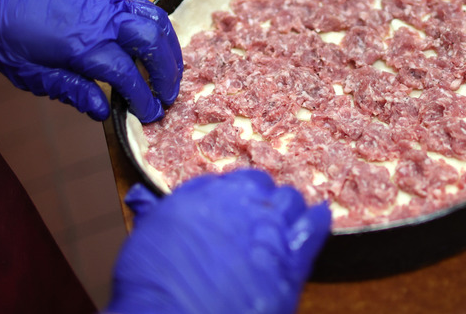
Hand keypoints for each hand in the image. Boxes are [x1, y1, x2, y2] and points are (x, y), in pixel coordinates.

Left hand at [0, 0, 182, 121]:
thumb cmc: (12, 41)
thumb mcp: (35, 77)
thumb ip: (73, 91)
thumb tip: (104, 111)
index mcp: (81, 47)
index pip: (127, 75)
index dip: (144, 98)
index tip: (152, 115)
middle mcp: (101, 23)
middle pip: (151, 44)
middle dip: (167, 72)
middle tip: (169, 96)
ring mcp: (109, 6)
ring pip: (155, 22)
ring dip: (170, 49)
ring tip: (173, 73)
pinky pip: (146, 9)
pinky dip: (160, 28)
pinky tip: (161, 46)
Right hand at [106, 170, 331, 313]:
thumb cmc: (152, 285)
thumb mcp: (147, 237)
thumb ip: (160, 215)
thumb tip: (155, 204)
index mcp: (202, 195)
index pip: (229, 181)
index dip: (234, 195)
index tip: (233, 206)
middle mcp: (239, 204)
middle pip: (261, 187)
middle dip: (259, 199)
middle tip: (255, 217)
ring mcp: (269, 229)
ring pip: (290, 201)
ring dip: (286, 209)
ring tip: (283, 221)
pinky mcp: (291, 260)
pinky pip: (314, 228)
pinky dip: (317, 220)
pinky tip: (318, 217)